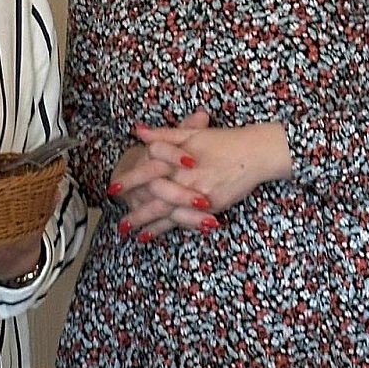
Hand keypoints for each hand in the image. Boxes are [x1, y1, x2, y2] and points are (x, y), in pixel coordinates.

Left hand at [117, 113, 292, 240]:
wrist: (255, 152)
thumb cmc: (224, 141)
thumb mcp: (192, 133)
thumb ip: (163, 135)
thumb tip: (138, 131)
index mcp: (178, 158)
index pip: (147, 170)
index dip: (130, 181)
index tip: (113, 190)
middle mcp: (186, 178)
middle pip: (155, 198)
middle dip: (137, 213)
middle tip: (120, 225)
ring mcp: (199, 194)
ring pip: (169, 213)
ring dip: (151, 226)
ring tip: (134, 236)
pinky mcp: (213, 205)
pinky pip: (188, 220)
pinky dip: (172, 228)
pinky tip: (160, 235)